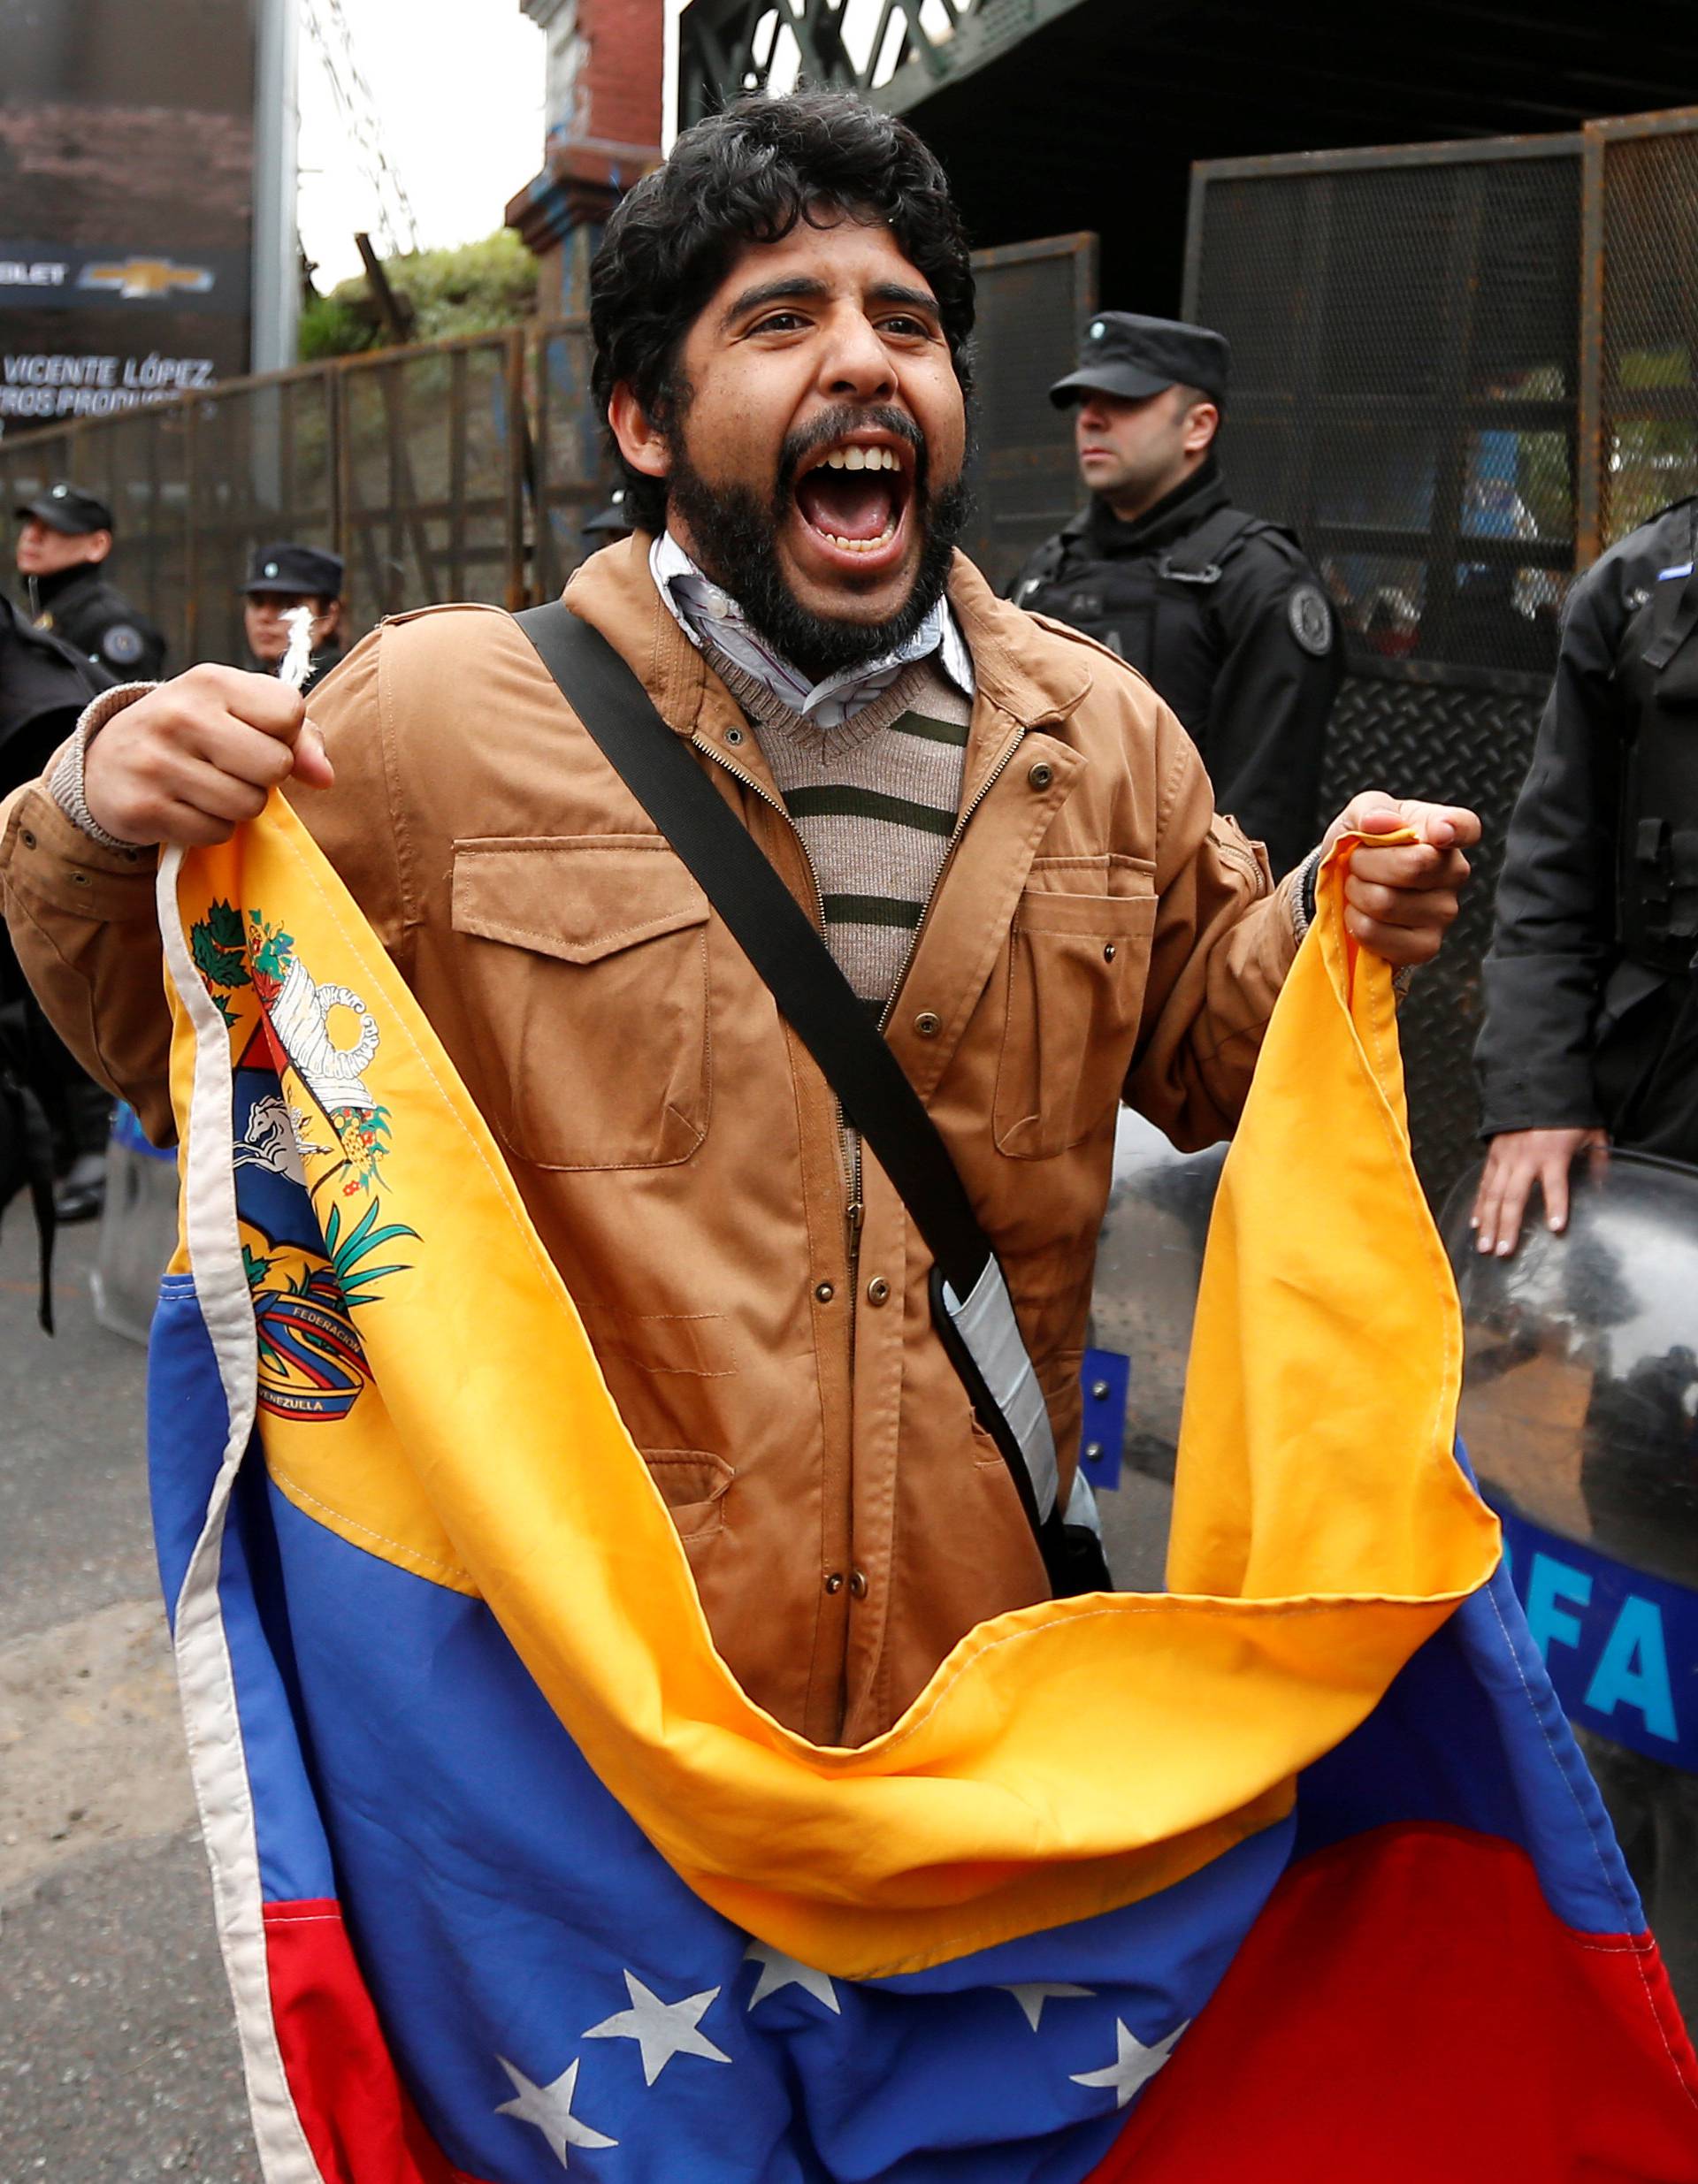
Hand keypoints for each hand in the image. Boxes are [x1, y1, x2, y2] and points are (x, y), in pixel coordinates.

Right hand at [83, 664, 333, 847]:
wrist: (108, 759)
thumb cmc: (196, 733)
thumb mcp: (241, 714)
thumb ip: (300, 736)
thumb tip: (324, 777)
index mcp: (210, 680)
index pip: (289, 713)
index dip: (284, 735)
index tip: (255, 736)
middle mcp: (180, 715)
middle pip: (274, 765)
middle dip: (264, 777)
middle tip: (234, 769)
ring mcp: (157, 762)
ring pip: (247, 805)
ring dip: (238, 806)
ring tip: (209, 787)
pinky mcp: (144, 808)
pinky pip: (215, 833)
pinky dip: (210, 827)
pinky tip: (187, 806)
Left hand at [1319, 792, 1480, 966]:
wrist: (1345, 887)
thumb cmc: (1363, 846)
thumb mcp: (1359, 816)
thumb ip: (1370, 808)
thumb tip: (1381, 822)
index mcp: (1445, 831)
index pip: (1465, 827)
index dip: (1453, 829)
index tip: (1438, 833)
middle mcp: (1454, 872)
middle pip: (1411, 867)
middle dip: (1365, 863)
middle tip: (1358, 864)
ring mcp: (1444, 913)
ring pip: (1386, 903)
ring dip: (1356, 894)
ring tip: (1359, 888)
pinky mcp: (1425, 946)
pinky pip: (1377, 934)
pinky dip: (1355, 923)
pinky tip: (1362, 914)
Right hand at [1471, 1126, 1608, 1255]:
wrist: (1535, 1089)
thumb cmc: (1566, 1115)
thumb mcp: (1591, 1133)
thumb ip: (1597, 1160)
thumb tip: (1602, 1186)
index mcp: (1552, 1155)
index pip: (1555, 1185)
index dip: (1556, 1205)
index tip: (1556, 1227)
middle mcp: (1525, 1159)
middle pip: (1514, 1198)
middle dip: (1509, 1226)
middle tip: (1505, 1251)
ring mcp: (1505, 1159)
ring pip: (1494, 1196)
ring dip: (1490, 1223)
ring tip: (1487, 1247)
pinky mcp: (1493, 1156)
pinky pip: (1484, 1185)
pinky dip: (1479, 1205)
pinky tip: (1476, 1224)